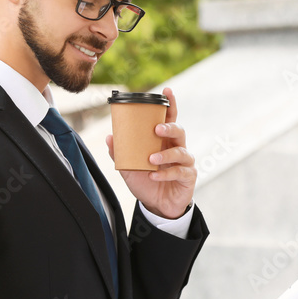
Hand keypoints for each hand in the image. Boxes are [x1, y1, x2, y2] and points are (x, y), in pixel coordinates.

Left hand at [106, 87, 195, 219]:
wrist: (156, 207)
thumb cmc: (146, 182)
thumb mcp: (129, 168)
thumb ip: (120, 153)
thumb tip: (110, 137)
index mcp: (163, 141)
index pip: (169, 119)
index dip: (170, 104)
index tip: (167, 91)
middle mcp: (176, 148)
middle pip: (179, 131)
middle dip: (169, 127)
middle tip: (157, 129)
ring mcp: (184, 163)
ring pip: (181, 151)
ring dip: (165, 154)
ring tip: (151, 159)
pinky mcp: (188, 177)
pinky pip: (180, 172)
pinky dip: (166, 173)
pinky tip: (154, 176)